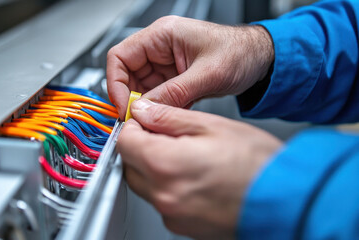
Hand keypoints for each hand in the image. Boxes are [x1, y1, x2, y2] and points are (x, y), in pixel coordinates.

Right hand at [107, 16, 273, 118]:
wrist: (261, 60)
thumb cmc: (240, 52)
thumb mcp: (207, 74)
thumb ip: (174, 92)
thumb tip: (145, 109)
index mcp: (162, 35)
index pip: (120, 56)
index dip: (116, 83)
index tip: (124, 106)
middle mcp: (160, 48)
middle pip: (127, 74)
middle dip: (131, 98)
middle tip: (138, 119)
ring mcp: (166, 64)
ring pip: (141, 88)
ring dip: (146, 106)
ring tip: (157, 119)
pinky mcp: (174, 78)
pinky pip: (156, 95)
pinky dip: (159, 108)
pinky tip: (169, 116)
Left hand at [117, 99, 281, 238]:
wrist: (285, 198)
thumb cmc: (257, 164)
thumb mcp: (210, 125)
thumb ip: (168, 117)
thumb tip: (144, 111)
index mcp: (164, 164)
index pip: (124, 141)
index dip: (133, 126)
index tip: (144, 120)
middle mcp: (163, 195)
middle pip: (130, 165)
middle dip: (141, 146)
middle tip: (165, 134)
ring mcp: (172, 214)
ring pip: (145, 184)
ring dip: (154, 166)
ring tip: (186, 153)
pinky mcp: (182, 225)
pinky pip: (162, 200)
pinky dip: (168, 185)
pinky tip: (193, 174)